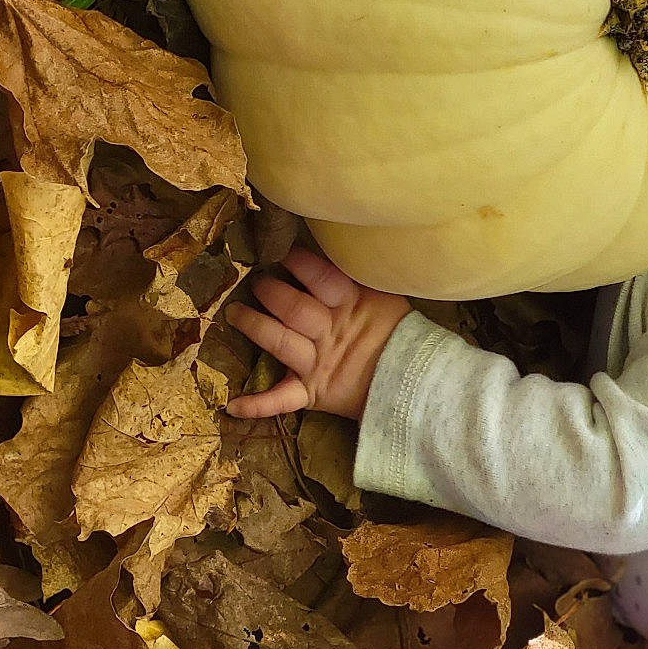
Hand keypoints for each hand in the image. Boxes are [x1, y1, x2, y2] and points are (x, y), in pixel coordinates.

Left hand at [223, 247, 410, 420]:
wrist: (414, 382)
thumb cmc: (397, 333)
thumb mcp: (385, 296)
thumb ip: (359, 275)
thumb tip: (335, 242)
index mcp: (352, 304)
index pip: (322, 278)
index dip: (299, 263)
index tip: (281, 251)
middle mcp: (330, 333)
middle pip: (295, 309)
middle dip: (271, 292)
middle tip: (257, 281)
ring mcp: (318, 364)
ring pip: (280, 343)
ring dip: (254, 326)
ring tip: (233, 313)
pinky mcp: (312, 393)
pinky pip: (282, 400)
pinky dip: (258, 405)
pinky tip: (233, 405)